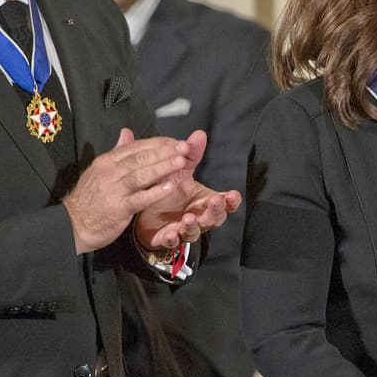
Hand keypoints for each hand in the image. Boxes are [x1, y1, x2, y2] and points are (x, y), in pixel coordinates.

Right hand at [63, 129, 187, 253]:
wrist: (72, 225)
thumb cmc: (89, 198)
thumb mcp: (99, 170)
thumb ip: (117, 151)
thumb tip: (127, 133)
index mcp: (107, 161)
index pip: (136, 146)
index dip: (158, 143)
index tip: (176, 141)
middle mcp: (110, 172)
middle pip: (141, 157)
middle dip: (165, 151)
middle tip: (184, 147)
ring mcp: (113, 190)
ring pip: (141, 174)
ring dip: (163, 167)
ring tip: (181, 162)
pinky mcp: (118, 208)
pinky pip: (140, 198)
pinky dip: (155, 192)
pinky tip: (169, 187)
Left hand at [133, 129, 241, 249]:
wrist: (143, 209)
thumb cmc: (167, 190)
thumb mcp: (180, 170)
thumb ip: (190, 154)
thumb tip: (199, 134)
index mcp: (203, 200)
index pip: (224, 202)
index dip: (231, 200)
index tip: (233, 195)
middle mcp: (197, 216)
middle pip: (215, 218)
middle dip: (217, 211)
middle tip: (215, 201)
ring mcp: (183, 229)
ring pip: (195, 232)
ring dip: (194, 226)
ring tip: (189, 218)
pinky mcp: (166, 238)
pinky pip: (172, 241)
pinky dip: (172, 237)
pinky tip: (170, 232)